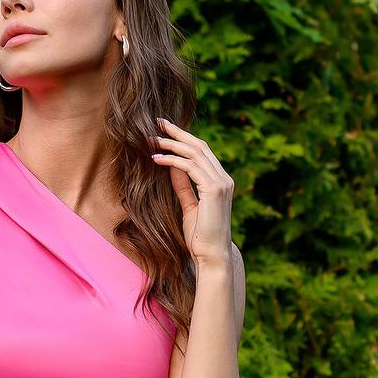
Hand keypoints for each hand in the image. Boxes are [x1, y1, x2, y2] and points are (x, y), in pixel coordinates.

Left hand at [151, 117, 235, 266]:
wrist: (211, 254)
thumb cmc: (200, 235)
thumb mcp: (189, 206)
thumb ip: (183, 186)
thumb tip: (172, 166)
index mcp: (220, 181)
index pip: (202, 151)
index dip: (183, 138)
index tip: (165, 130)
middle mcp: (224, 178)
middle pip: (200, 146)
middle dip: (177, 132)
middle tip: (157, 122)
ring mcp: (221, 183)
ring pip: (195, 153)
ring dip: (171, 144)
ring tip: (152, 140)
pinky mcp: (214, 190)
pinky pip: (190, 167)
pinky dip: (172, 160)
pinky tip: (156, 158)